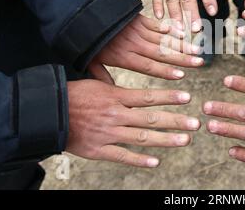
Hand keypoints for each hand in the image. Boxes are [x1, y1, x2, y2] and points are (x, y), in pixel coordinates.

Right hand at [66, 80, 200, 166]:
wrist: (49, 113)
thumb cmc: (73, 95)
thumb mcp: (95, 83)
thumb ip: (115, 86)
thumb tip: (129, 83)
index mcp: (115, 97)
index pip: (148, 97)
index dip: (169, 97)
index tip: (187, 97)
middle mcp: (115, 115)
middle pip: (151, 118)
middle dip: (175, 121)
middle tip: (195, 124)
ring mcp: (108, 133)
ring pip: (141, 137)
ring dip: (165, 139)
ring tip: (184, 140)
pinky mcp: (98, 149)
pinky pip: (121, 156)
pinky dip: (138, 159)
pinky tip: (155, 162)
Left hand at [88, 14, 202, 83]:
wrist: (83, 13)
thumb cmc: (87, 40)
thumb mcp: (90, 62)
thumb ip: (102, 77)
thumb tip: (111, 91)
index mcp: (124, 57)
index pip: (149, 66)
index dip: (166, 71)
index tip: (182, 76)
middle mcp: (135, 44)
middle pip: (162, 53)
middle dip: (182, 59)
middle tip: (199, 63)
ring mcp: (138, 31)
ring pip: (164, 39)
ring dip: (181, 45)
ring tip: (197, 50)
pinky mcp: (139, 19)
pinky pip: (158, 24)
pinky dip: (171, 28)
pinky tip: (183, 32)